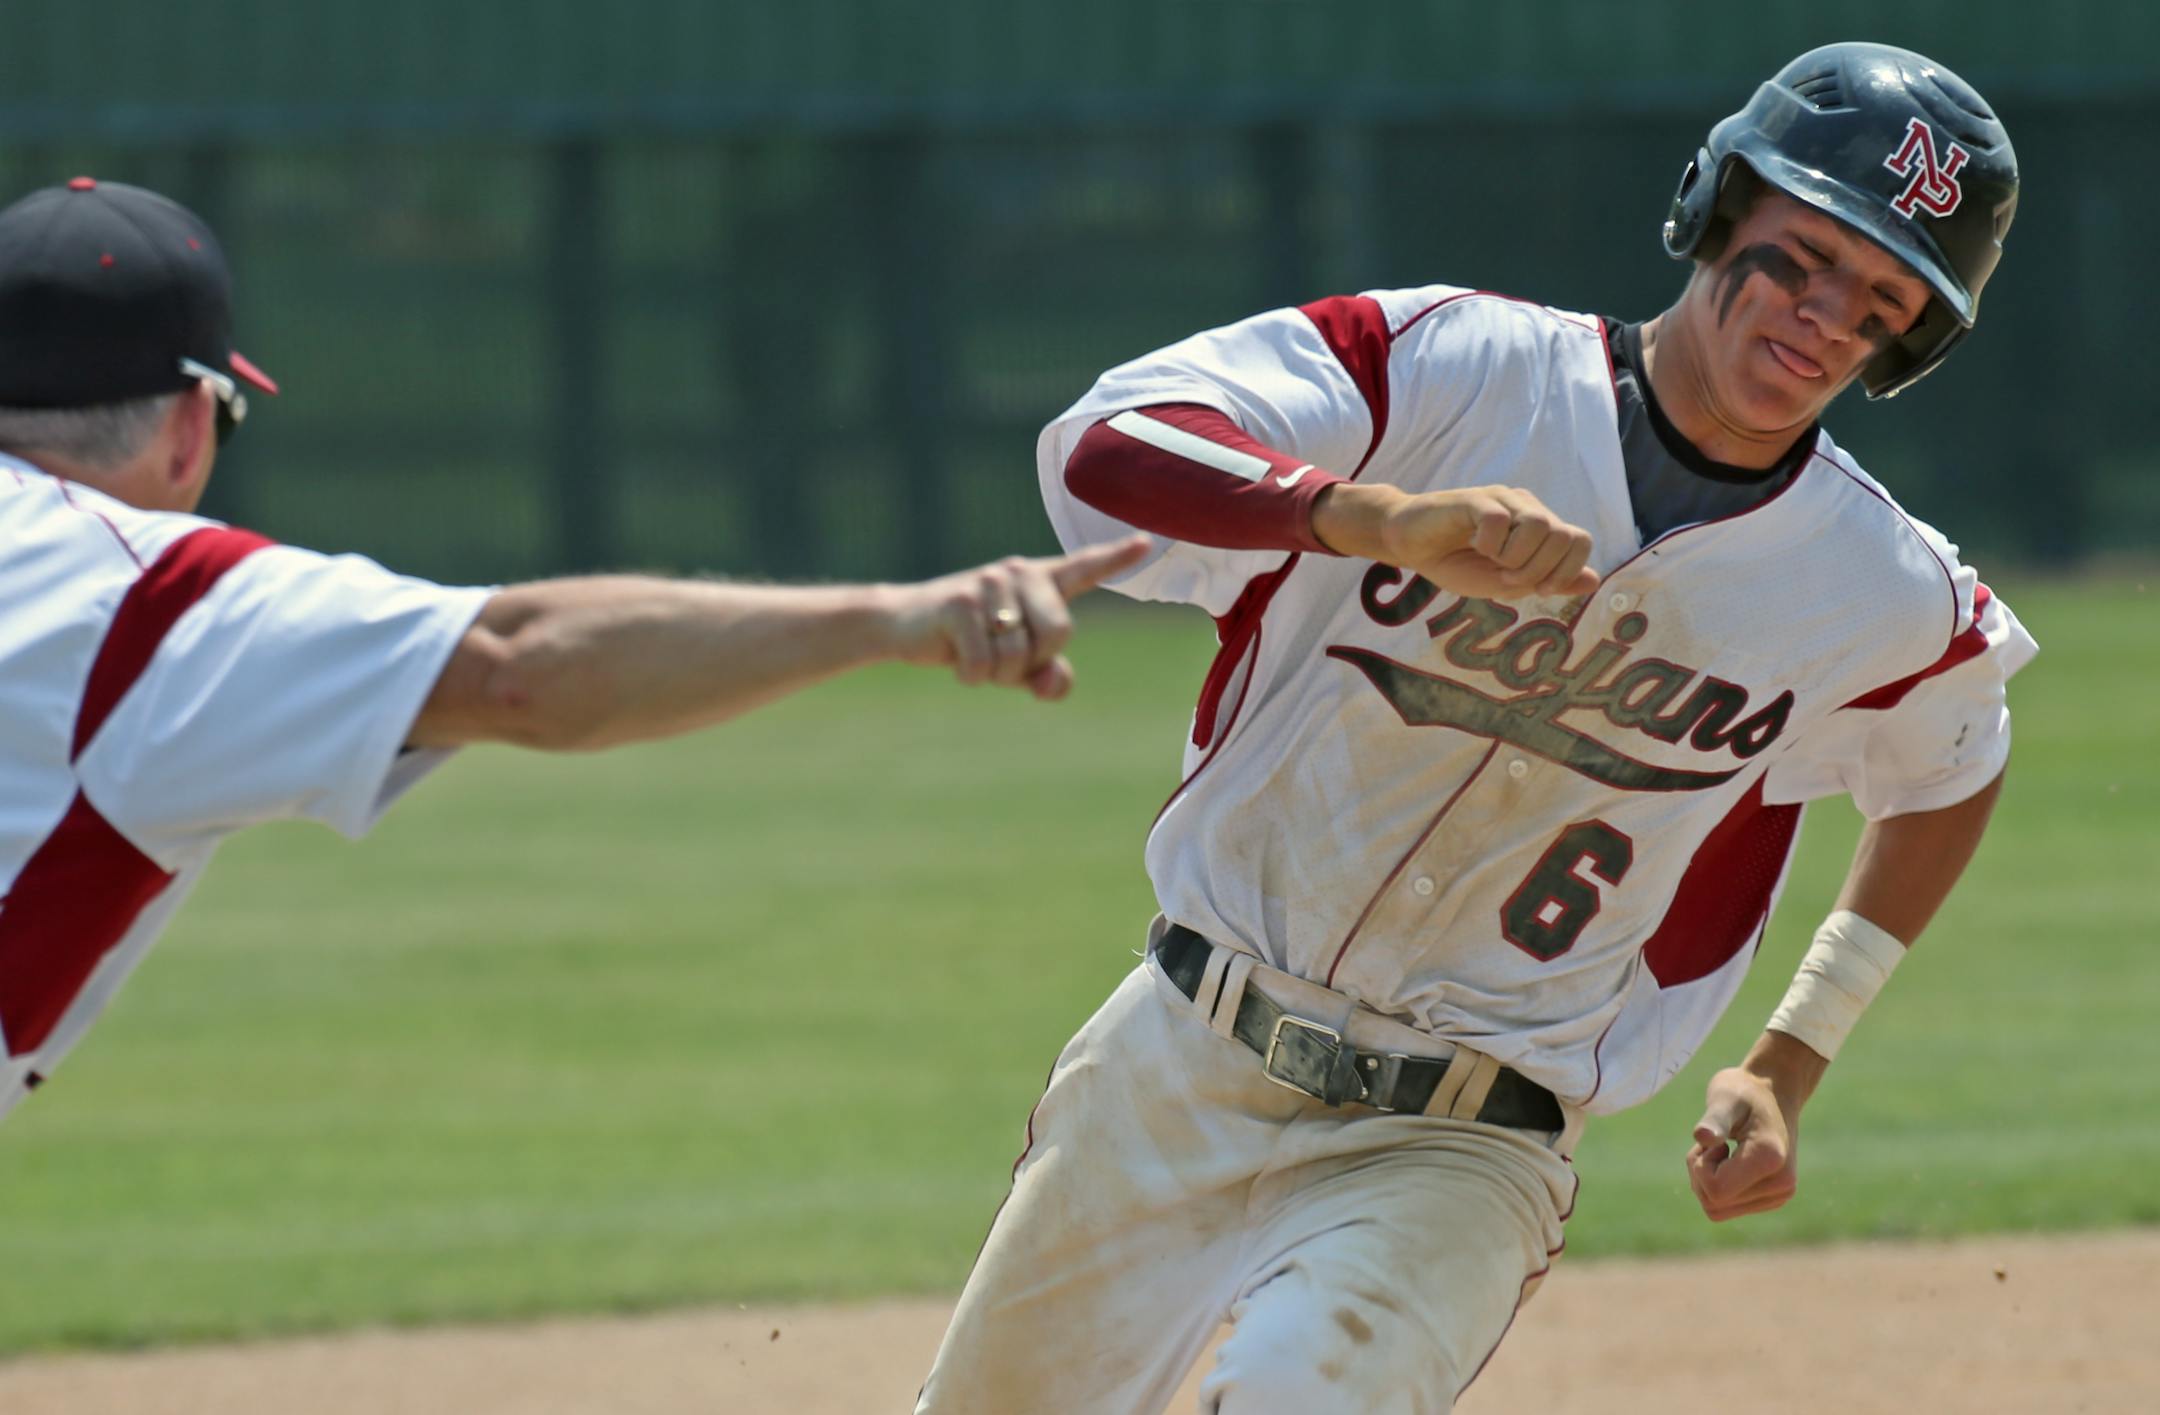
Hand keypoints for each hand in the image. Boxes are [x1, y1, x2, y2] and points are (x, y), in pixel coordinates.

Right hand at [886, 535, 1149, 698]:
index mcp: (1038, 580)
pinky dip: (971, 676)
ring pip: (1018, 655)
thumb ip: (1047, 676)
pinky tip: (955, 658)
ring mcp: (988, 583)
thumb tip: (1050, 684)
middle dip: (1034, 660)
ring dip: (997, 672)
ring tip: (975, 652)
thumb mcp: (1015, 663)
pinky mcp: (960, 603)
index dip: (1116, 558)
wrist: (903, 626)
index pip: (1084, 567)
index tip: (1147, 543)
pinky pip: (984, 664)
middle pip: (1060, 632)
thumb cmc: (970, 641)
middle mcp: (1018, 572)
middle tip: (1001, 656)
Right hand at [1312, 483, 1598, 600]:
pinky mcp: (1475, 499)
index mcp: (1538, 527)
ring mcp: (1502, 500)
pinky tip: (1474, 545)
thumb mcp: (1506, 582)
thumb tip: (1593, 581)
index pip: (1579, 540)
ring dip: (1517, 559)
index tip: (1537, 588)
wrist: (1410, 545)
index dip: (1566, 571)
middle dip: (1540, 570)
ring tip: (1493, 563)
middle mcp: (1527, 507)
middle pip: (1564, 535)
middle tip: (1507, 578)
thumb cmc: (1456, 562)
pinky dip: (1490, 545)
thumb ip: (1548, 581)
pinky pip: (1500, 521)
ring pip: (1540, 525)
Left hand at [1686, 1065, 1801, 1221]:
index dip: (1700, 1166)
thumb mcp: (1726, 1097)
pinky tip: (1730, 1161)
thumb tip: (1702, 1136)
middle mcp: (1781, 1184)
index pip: (1716, 1190)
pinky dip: (1717, 1186)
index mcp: (1770, 1159)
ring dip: (1706, 1181)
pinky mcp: (1772, 1198)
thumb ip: (1714, 1118)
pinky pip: (1727, 1208)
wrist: (1774, 1093)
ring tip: (1721, 1149)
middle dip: (1700, 1174)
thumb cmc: (1744, 1090)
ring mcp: (1780, 1195)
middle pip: (1714, 1204)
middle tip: (1713, 1143)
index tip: (1713, 1141)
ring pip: (1717, 1210)